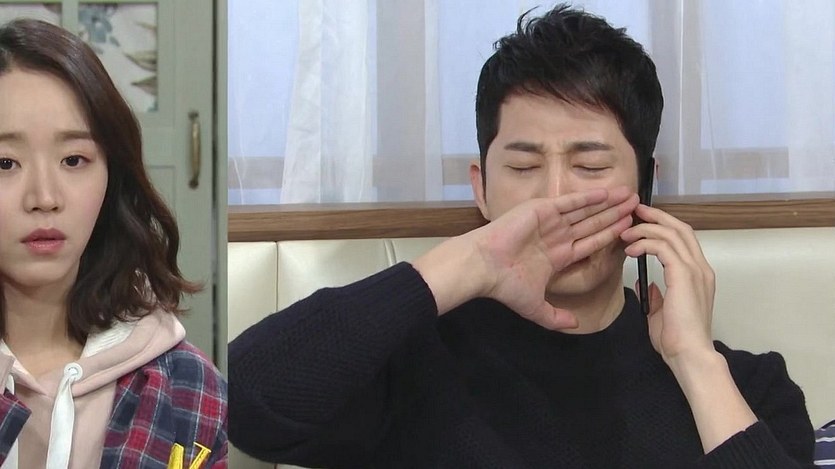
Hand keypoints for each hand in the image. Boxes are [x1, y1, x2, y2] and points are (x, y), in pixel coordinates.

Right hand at [414, 187, 637, 329]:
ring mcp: (549, 222)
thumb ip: (556, 317)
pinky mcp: (541, 210)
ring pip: (585, 211)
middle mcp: (556, 236)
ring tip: (630, 196)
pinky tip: (607, 194)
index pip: (590, 243)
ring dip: (607, 204)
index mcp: (557, 256)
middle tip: (637, 206)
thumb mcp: (536, 308)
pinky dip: (588, 198)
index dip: (610, 236)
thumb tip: (575, 326)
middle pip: (593, 223)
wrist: (484, 268)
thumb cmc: (506, 286)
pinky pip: (569, 203)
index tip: (630, 230)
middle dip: (615, 216)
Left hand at [620, 204, 715, 364]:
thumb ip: (657, 295)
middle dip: (657, 217)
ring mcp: (695, 271)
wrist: (688, 354)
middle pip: (681, 229)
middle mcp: (701, 269)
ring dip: (646, 230)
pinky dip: (646, 243)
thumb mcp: (662, 312)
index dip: (664, 226)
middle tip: (635, 211)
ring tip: (626, 233)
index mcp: (698, 276)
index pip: (684, 240)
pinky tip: (631, 250)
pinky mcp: (684, 276)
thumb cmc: (676, 339)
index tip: (643, 220)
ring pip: (672, 234)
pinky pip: (664, 247)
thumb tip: (647, 282)